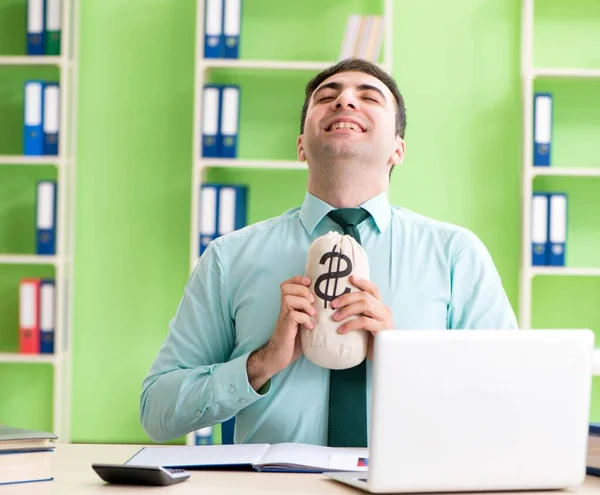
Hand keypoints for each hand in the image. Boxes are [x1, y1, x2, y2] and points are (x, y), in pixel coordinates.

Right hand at [247, 276, 314, 390]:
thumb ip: (310, 313)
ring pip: (288, 299)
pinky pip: (293, 315)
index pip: (287, 284)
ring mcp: (283, 318)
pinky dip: (305, 319)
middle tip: (312, 302)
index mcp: (288, 306)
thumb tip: (329, 304)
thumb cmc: (293, 340)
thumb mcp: (303, 323)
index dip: (297, 279)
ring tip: (311, 314)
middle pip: (286, 287)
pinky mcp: (285, 328)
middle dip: (302, 291)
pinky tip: (309, 327)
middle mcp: (284, 309)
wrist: (279, 357)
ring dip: (303, 303)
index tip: (309, 283)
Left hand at [330, 275, 392, 360]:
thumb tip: (337, 308)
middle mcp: (384, 310)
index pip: (373, 289)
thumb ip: (359, 315)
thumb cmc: (372, 342)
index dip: (363, 282)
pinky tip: (341, 330)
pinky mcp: (382, 329)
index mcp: (381, 306)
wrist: (384, 358)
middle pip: (365, 296)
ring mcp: (385, 319)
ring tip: (334, 318)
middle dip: (346, 298)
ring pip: (365, 305)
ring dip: (347, 310)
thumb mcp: (366, 326)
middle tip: (332, 304)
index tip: (351, 277)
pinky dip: (350, 324)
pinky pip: (364, 322)